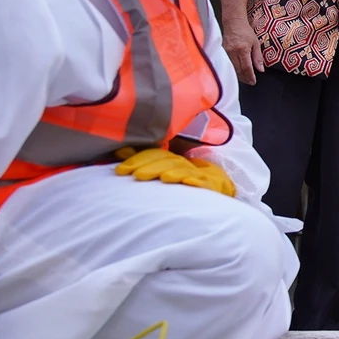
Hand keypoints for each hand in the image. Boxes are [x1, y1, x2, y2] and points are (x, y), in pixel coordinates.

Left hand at [116, 147, 236, 196]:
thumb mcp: (164, 169)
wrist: (219, 186)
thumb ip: (143, 160)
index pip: (156, 154)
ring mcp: (198, 174)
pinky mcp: (211, 185)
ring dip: (172, 172)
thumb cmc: (186, 178)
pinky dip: (196, 181)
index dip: (138, 159)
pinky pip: (203, 182)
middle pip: (168, 160)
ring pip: (183, 169)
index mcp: (172, 159)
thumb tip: (120, 151)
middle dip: (150, 166)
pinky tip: (188, 183)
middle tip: (135, 175)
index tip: (120, 170)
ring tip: (162, 178)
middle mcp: (184, 164)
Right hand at [222, 18, 264, 85]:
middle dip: (245, 78)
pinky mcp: (222, 52)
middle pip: (238, 70)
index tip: (253, 81)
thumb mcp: (256, 43)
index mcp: (242, 49)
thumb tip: (261, 70)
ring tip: (245, 78)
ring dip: (239, 76)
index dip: (250, 76)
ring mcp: (226, 52)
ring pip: (232, 69)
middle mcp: (233, 52)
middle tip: (250, 82)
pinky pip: (228, 64)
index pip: (246, 67)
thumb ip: (258, 57)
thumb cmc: (245, 31)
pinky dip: (233, 70)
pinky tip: (238, 72)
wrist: (233, 23)